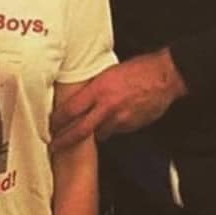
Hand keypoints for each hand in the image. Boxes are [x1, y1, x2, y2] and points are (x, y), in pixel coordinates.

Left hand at [49, 49, 186, 151]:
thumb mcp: (110, 71)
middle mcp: (107, 106)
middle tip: (54, 146)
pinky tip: (112, 122)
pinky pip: (116, 131)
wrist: (164, 76)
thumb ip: (96, 86)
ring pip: (98, 134)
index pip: (71, 109)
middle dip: (64, 140)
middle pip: (80, 130)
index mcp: (99, 89)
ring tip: (85, 134)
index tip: (51, 125)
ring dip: (91, 134)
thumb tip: (84, 95)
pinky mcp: (131, 126)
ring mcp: (120, 119)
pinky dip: (110, 129)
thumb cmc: (140, 68)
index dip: (58, 120)